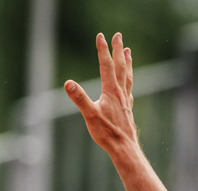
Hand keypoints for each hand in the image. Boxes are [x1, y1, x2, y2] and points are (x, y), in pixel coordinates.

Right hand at [64, 33, 138, 155]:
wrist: (124, 147)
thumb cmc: (106, 133)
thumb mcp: (89, 115)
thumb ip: (79, 98)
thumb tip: (68, 83)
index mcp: (110, 91)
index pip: (106, 65)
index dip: (103, 50)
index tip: (101, 36)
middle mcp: (120, 92)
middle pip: (120, 66)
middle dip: (118, 50)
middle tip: (118, 36)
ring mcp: (125, 100)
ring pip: (128, 76)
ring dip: (127, 62)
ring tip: (128, 52)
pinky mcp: (127, 109)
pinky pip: (129, 89)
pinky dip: (129, 81)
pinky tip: (128, 84)